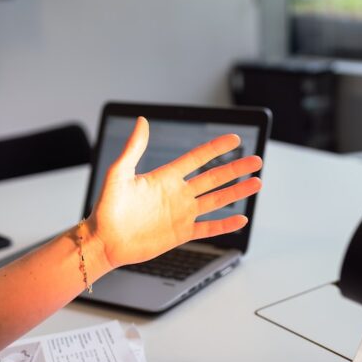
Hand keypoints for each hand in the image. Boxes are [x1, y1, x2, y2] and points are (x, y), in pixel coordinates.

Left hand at [88, 117, 262, 268]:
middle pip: (214, 178)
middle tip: (257, 160)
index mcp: (165, 177)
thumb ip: (134, 149)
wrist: (104, 240)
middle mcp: (178, 193)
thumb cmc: (107, 207)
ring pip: (216, 200)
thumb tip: (142, 121)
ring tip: (257, 183)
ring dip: (237, 192)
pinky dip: (225, 225)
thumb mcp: (119, 174)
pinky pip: (208, 228)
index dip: (216, 148)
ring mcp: (181, 214)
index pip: (197, 158)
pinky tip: (241, 218)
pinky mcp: (181, 233)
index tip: (234, 139)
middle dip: (236, 169)